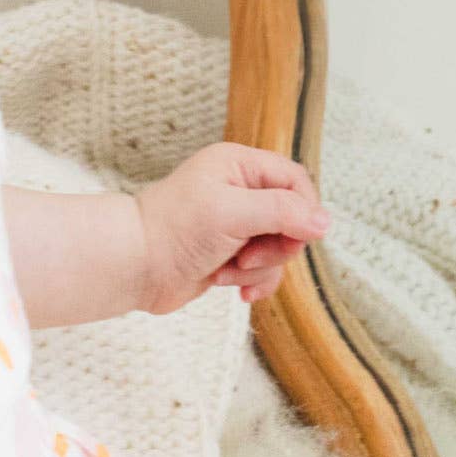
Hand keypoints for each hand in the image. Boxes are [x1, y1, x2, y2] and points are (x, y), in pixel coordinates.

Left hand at [133, 143, 328, 313]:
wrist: (130, 269)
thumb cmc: (174, 230)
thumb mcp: (233, 212)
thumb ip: (283, 212)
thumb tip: (325, 223)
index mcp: (240, 165)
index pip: (295, 181)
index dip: (303, 208)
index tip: (298, 235)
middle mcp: (241, 191)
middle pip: (292, 217)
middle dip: (276, 244)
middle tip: (249, 255)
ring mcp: (236, 224)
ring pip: (279, 246)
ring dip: (259, 266)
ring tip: (228, 270)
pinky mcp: (230, 254)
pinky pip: (264, 268)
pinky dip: (255, 280)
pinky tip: (239, 291)